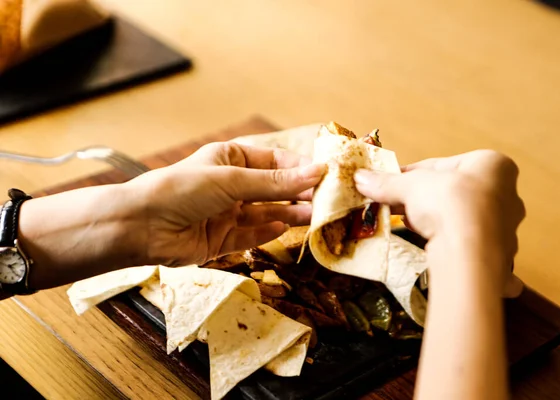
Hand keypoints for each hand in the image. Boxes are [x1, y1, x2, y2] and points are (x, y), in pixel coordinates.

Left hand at [126, 142, 324, 266]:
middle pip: (274, 189)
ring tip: (315, 216)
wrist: (141, 226)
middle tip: (327, 200)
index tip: (326, 175)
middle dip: (299, 193)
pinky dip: (268, 232)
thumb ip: (275, 182)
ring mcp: (227, 213)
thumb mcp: (232, 179)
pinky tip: (284, 228)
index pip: (275, 161)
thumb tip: (317, 172)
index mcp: (231, 159)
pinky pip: (252, 235)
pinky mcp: (222, 240)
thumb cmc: (181, 189)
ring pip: (267, 213)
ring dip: (290, 214)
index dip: (300, 167)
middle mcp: (231, 186)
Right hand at [354, 149, 524, 295]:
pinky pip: (475, 250)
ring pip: (465, 221)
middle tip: (398, 205)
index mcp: (493, 166)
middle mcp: (508, 195)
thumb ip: (387, 182)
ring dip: (440, 222)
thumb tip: (360, 177)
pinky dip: (455, 246)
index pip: (443, 166)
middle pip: (455, 194)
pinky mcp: (501, 258)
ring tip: (413, 226)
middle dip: (426, 199)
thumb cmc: (448, 203)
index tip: (389, 182)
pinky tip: (440, 248)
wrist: (469, 252)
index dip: (411, 174)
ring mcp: (507, 229)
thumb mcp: (410, 186)